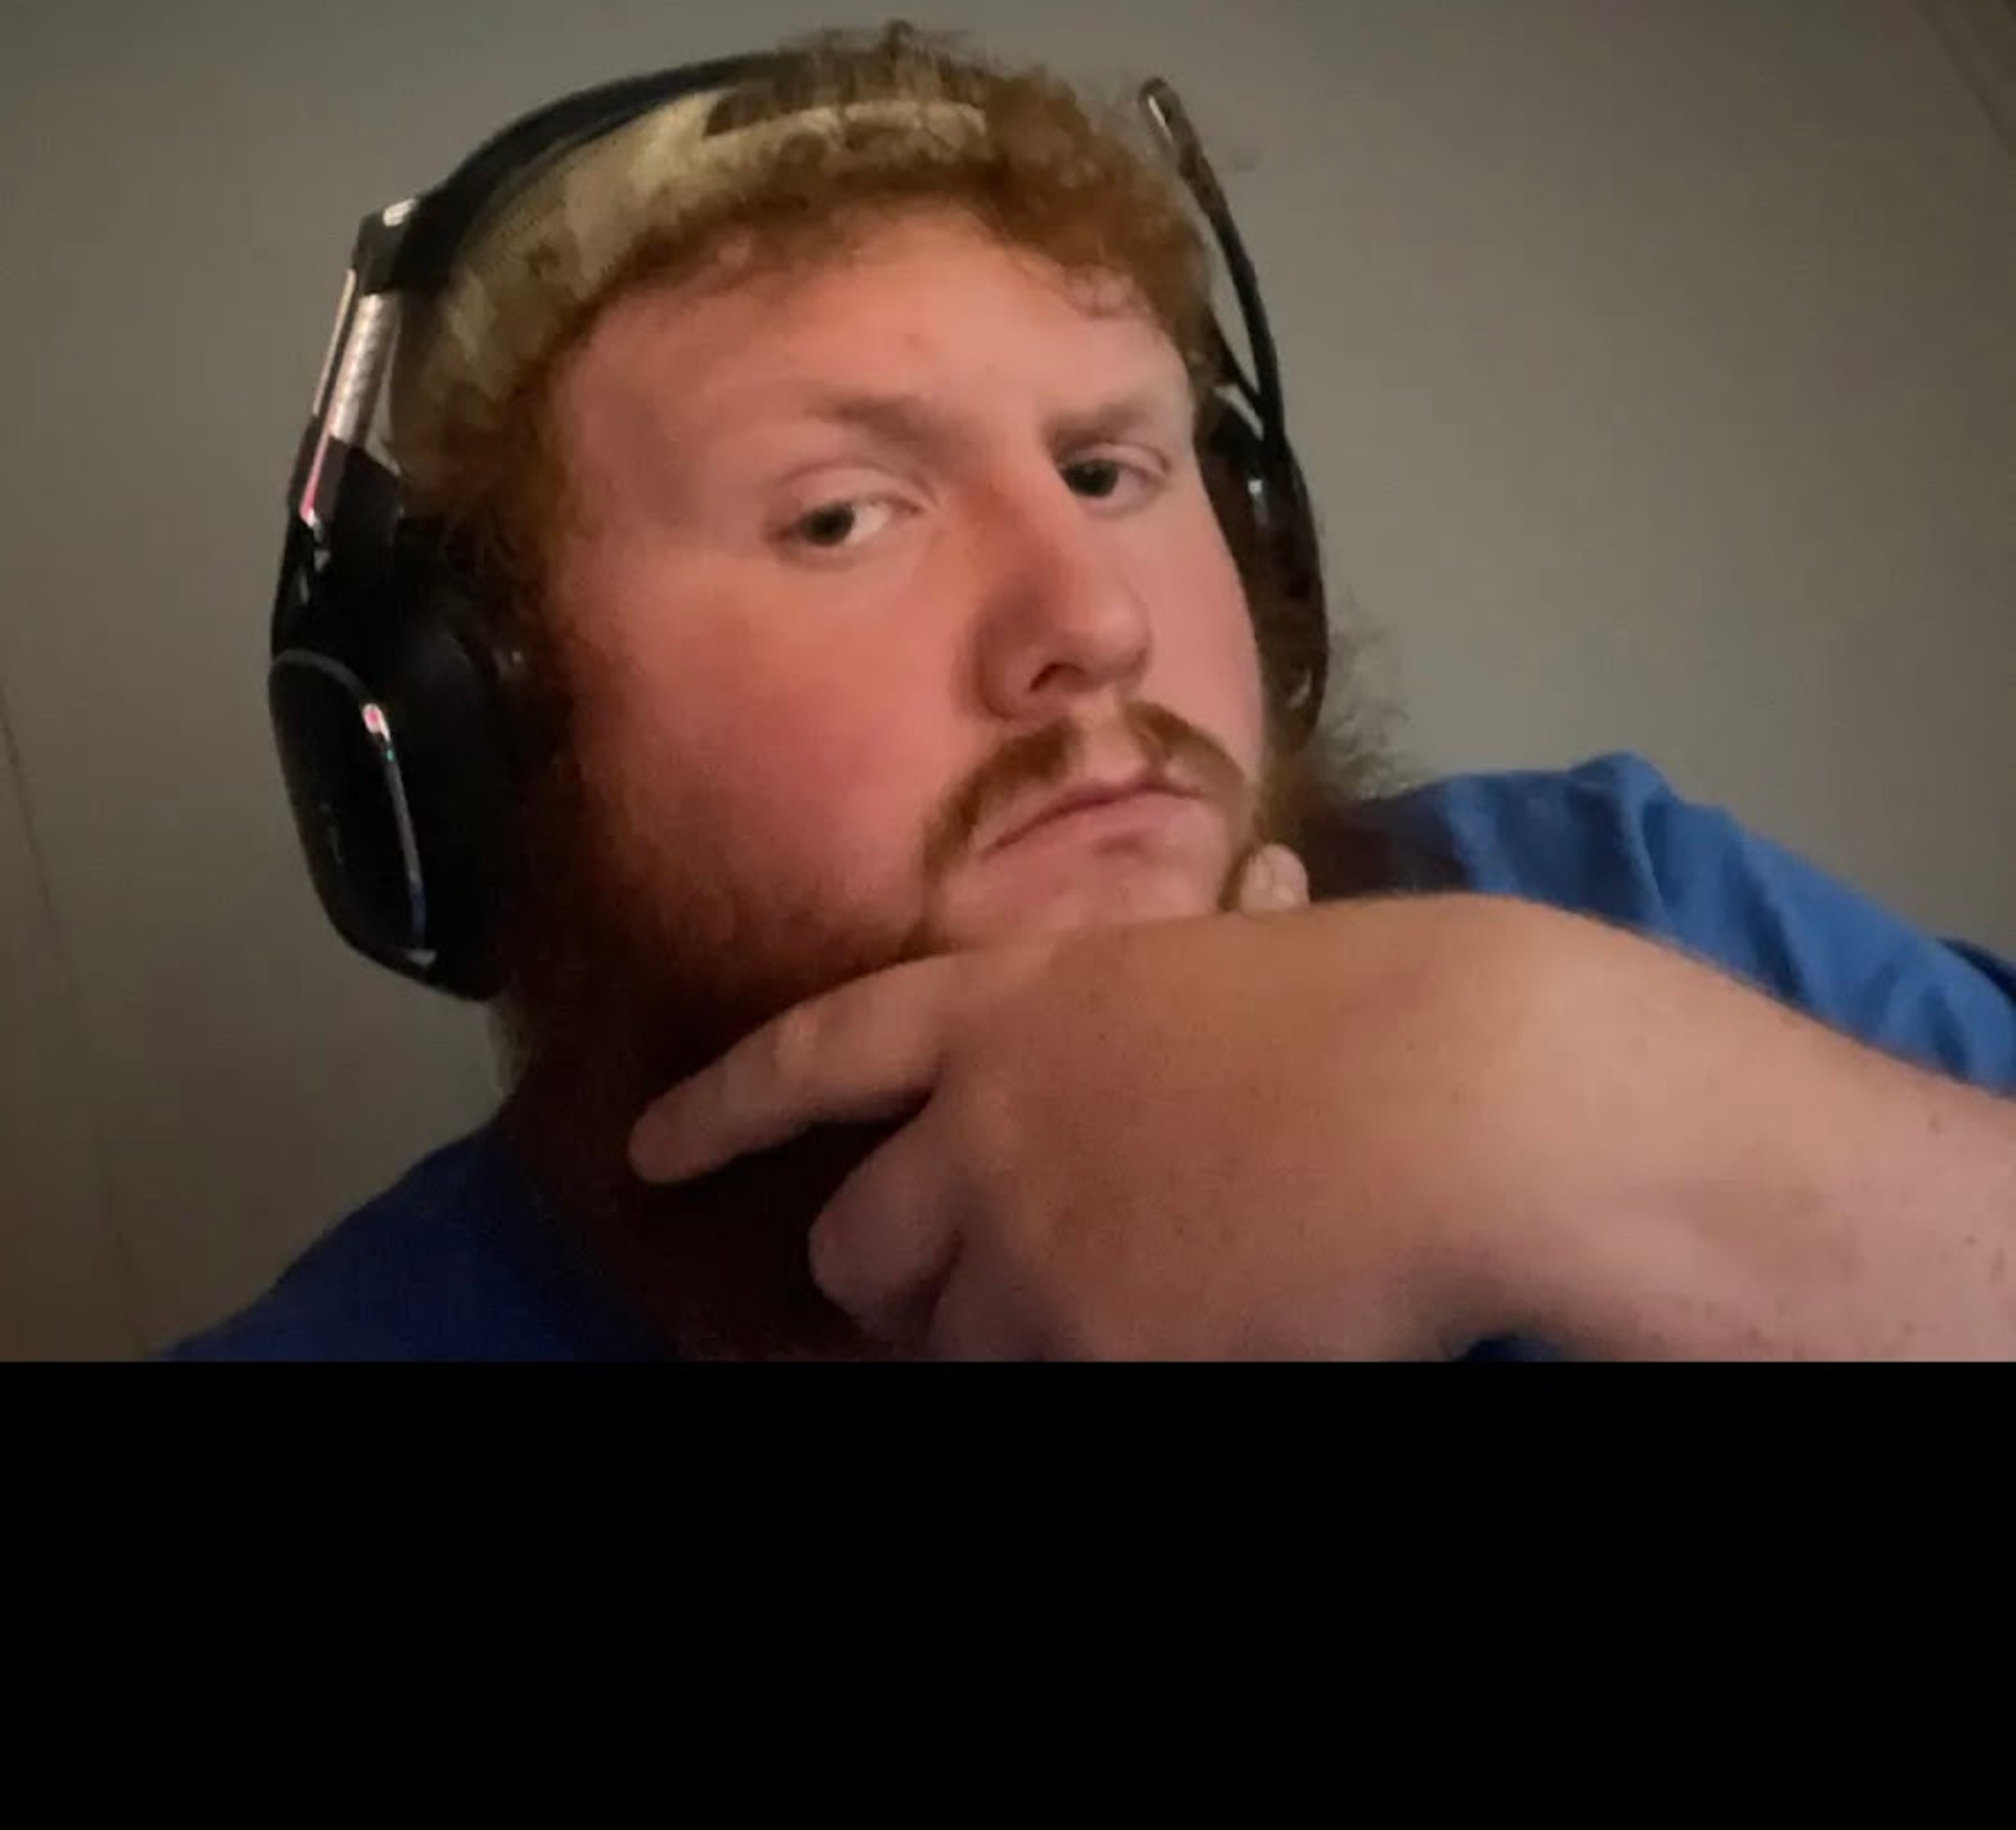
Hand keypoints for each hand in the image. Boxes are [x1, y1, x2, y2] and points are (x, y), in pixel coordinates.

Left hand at [629, 858, 1589, 1358]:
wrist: (1466, 1102)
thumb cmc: (1384, 1004)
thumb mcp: (1239, 961)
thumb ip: (1179, 977)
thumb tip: (1268, 888)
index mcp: (1010, 1002)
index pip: (815, 1054)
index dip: (724, 1105)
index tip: (649, 1151)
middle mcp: (980, 1123)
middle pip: (858, 1242)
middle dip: (892, 1275)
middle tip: (963, 1285)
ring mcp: (1021, 1246)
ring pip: (945, 1339)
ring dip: (1002, 1337)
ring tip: (1113, 1307)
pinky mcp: (1082, 1350)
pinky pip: (1035, 1384)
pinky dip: (1083, 1367)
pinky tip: (1187, 1334)